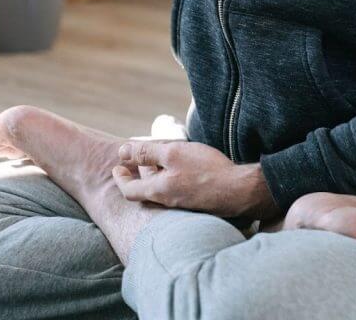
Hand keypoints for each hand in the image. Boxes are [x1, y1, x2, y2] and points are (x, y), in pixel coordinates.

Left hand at [111, 139, 259, 220]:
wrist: (239, 191)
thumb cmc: (205, 170)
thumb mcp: (173, 154)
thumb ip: (146, 153)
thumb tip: (122, 152)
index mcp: (159, 191)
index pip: (130, 191)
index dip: (120, 178)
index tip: (116, 166)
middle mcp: (168, 202)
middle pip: (144, 191)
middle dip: (135, 176)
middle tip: (130, 163)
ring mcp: (183, 203)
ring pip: (160, 190)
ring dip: (152, 176)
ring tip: (153, 161)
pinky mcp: (197, 201)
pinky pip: (175, 190)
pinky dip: (169, 179)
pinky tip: (177, 168)